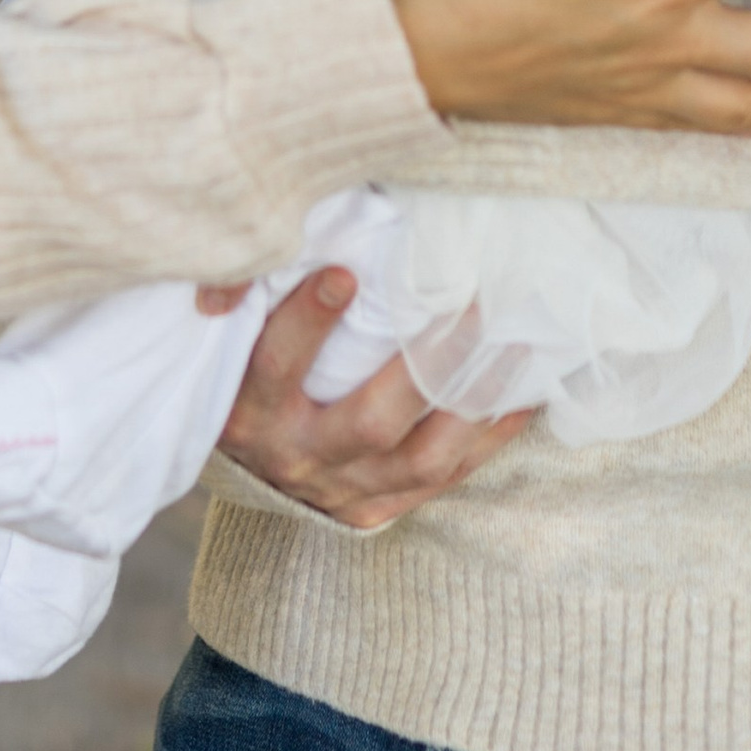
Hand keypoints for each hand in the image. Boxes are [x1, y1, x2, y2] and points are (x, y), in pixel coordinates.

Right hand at [213, 266, 536, 530]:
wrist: (250, 466)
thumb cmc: (245, 379)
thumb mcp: (228, 345)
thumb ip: (243, 294)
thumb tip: (270, 241)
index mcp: (248, 412)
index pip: (275, 366)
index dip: (307, 323)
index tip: (343, 274)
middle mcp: (296, 457)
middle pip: (370, 420)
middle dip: (426, 365)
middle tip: (471, 306)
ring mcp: (342, 490)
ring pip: (422, 457)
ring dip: (472, 400)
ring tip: (512, 345)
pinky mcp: (376, 509)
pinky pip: (444, 476)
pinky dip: (487, 436)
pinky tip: (522, 394)